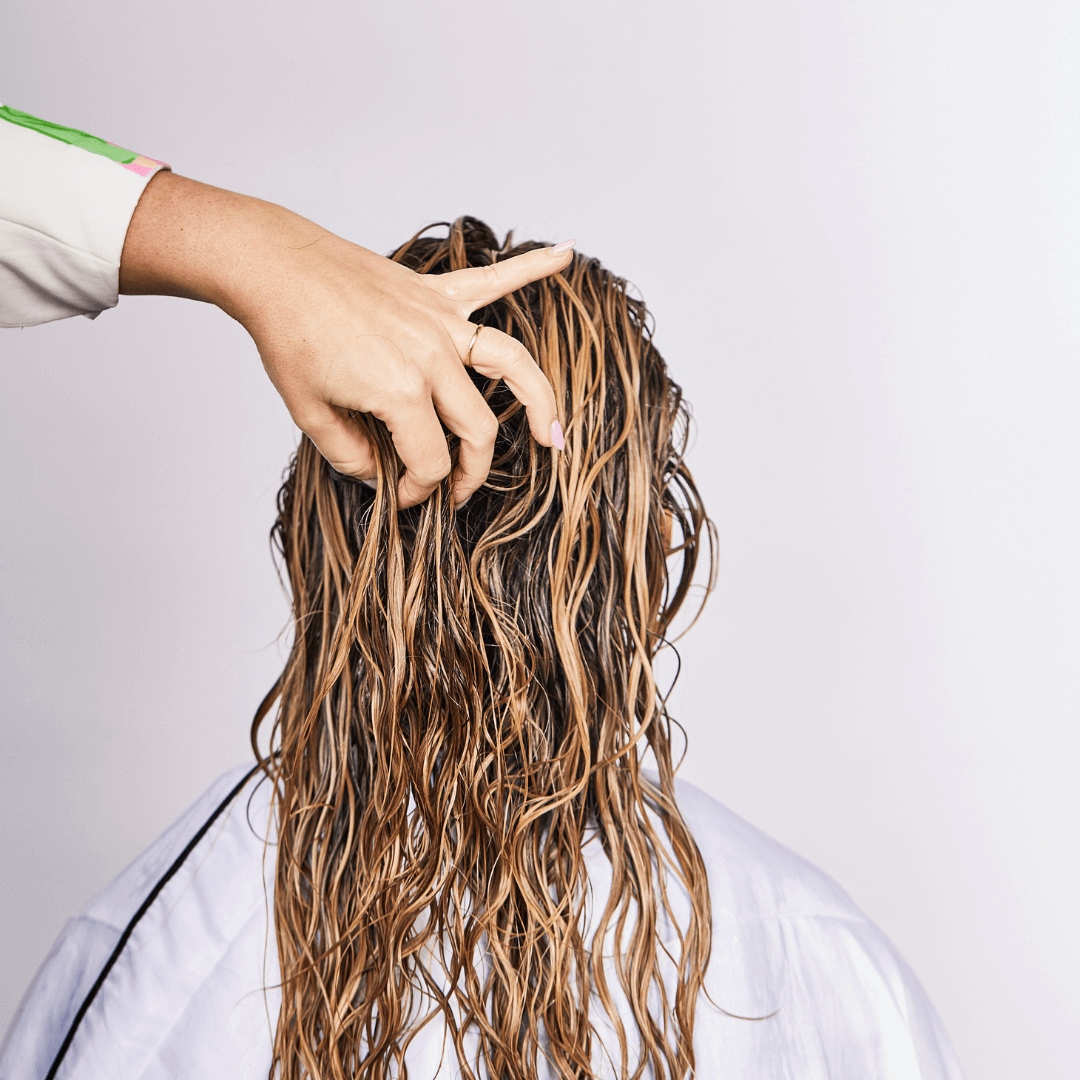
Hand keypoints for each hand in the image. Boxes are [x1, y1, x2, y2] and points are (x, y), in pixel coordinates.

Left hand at [120, 171, 571, 506]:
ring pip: (512, 364)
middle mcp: (433, 357)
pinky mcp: (436, 292)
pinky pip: (494, 278)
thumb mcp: (309, 413)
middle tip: (455, 493)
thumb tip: (381, 474)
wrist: (275, 267)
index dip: (416, 491)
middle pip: (477, 430)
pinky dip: (532, 265)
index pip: (429, 462)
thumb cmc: (287, 336)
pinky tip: (565, 254)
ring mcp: (441, 322)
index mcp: (400, 391)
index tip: (397, 496)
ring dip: (540, 401)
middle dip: (470, 472)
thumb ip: (350, 455)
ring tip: (554, 435)